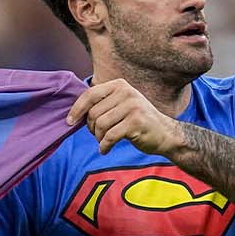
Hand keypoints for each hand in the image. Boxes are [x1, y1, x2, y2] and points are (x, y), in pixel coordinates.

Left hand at [67, 79, 183, 155]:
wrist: (165, 134)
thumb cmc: (138, 121)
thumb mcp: (121, 105)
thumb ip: (102, 104)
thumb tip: (74, 113)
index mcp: (120, 85)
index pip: (90, 94)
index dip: (77, 109)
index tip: (69, 121)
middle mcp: (126, 92)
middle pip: (94, 112)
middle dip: (91, 128)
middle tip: (98, 135)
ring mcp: (132, 107)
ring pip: (100, 125)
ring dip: (98, 138)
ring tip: (104, 142)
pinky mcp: (136, 123)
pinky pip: (110, 137)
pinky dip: (104, 146)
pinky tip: (105, 150)